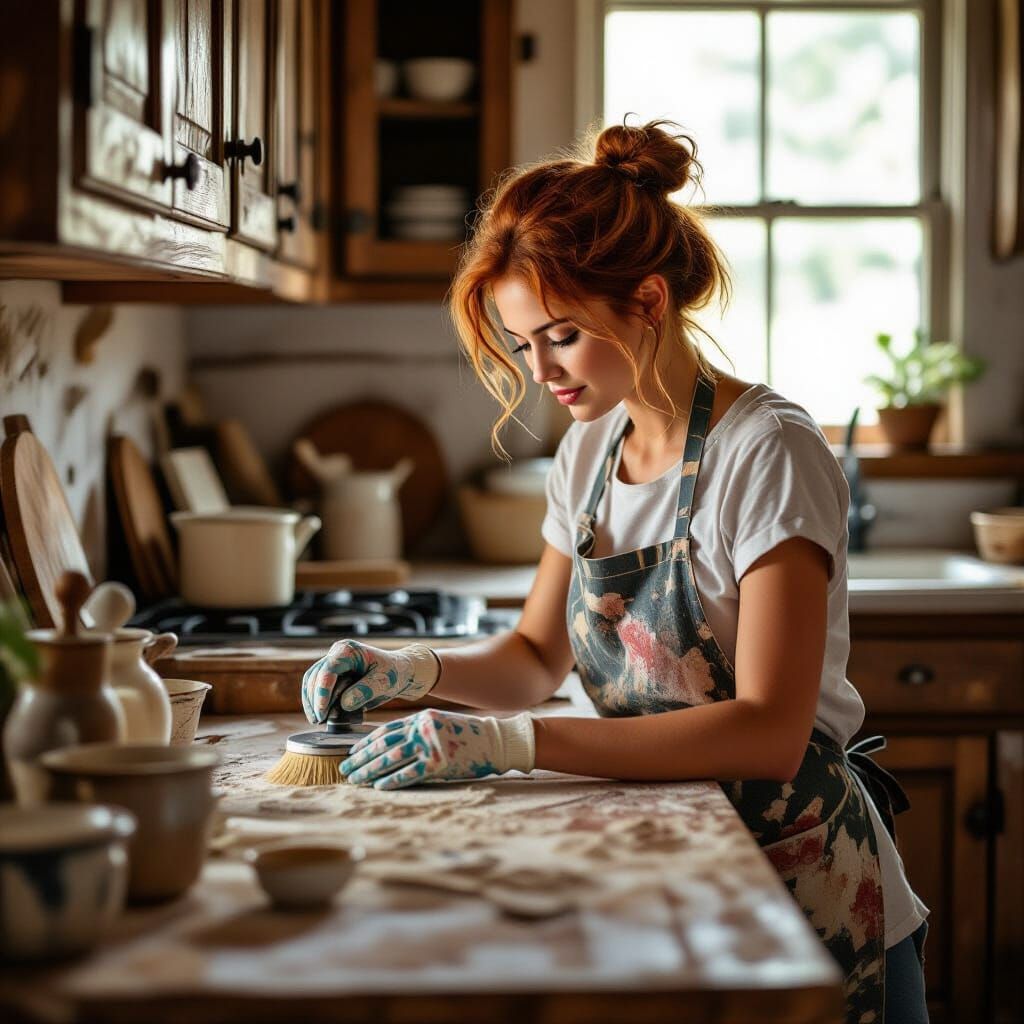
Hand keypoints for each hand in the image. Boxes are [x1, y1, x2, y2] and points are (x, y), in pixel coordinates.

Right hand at [300, 641, 439, 723]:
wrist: (399, 673)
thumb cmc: (394, 673)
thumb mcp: (384, 682)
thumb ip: (365, 691)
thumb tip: (345, 703)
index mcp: (348, 651)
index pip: (328, 670)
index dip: (322, 691)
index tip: (322, 711)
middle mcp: (336, 654)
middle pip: (315, 676)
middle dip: (314, 699)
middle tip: (319, 721)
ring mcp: (332, 665)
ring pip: (311, 682)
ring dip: (311, 702)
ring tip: (318, 721)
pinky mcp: (332, 676)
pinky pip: (317, 689)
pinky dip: (316, 703)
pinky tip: (320, 716)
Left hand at [340, 709, 535, 789]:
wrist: (495, 741)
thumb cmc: (467, 735)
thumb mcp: (438, 724)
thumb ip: (416, 731)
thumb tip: (389, 746)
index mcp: (420, 718)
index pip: (385, 730)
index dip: (365, 743)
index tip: (351, 753)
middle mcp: (422, 729)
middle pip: (384, 745)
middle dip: (361, 758)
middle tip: (344, 769)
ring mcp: (431, 746)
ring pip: (392, 759)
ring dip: (370, 771)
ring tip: (355, 780)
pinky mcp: (440, 764)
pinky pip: (409, 774)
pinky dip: (392, 781)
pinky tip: (378, 786)